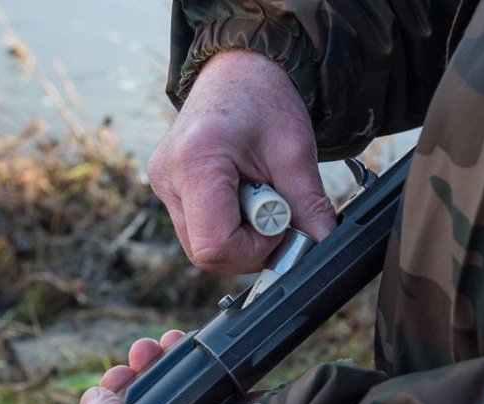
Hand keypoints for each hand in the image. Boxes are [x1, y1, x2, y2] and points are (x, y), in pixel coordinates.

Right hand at [148, 50, 336, 272]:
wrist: (240, 70)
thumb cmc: (264, 99)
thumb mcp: (295, 152)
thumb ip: (309, 205)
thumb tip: (320, 247)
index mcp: (195, 162)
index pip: (215, 245)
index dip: (255, 248)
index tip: (280, 223)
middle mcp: (168, 178)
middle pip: (206, 253)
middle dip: (250, 245)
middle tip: (275, 210)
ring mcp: (163, 186)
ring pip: (202, 247)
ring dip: (240, 236)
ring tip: (260, 197)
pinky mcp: (168, 190)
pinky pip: (199, 230)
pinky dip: (229, 225)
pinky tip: (243, 196)